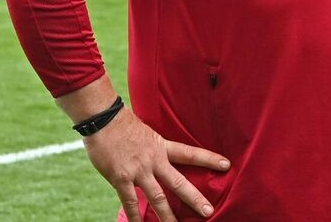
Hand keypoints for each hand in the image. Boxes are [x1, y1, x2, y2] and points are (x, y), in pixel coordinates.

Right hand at [83, 108, 229, 221]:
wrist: (103, 119)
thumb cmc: (122, 124)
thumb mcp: (147, 132)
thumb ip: (154, 147)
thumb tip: (159, 156)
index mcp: (162, 146)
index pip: (190, 153)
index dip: (209, 159)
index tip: (226, 165)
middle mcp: (154, 160)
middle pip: (178, 182)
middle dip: (194, 198)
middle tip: (208, 211)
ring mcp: (138, 171)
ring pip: (157, 197)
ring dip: (167, 215)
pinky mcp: (121, 179)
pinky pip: (130, 202)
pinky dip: (135, 216)